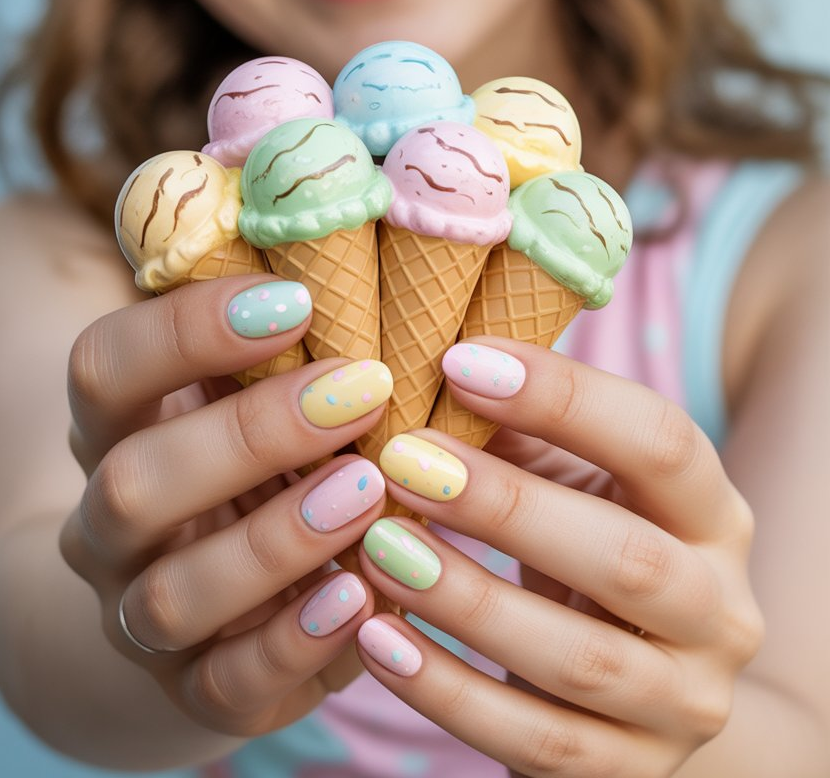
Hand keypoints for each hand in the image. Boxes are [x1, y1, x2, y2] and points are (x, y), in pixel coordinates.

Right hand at [60, 274, 392, 736]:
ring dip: (275, 541)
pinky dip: (293, 642)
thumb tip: (413, 277)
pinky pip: (225, 682)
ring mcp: (140, 612)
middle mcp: (110, 522)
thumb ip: (298, 348)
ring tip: (368, 491)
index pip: (104, 367)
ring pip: (172, 592)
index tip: (296, 301)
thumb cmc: (254, 465)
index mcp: (118, 428)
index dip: (184, 330)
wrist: (198, 611)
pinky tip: (362, 597)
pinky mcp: (194, 688)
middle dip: (248, 434)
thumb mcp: (256, 400)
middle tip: (360, 389)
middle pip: (132, 481)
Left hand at [355, 339, 762, 777]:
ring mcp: (686, 702)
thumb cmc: (583, 545)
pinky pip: (537, 741)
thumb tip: (425, 368)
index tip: (458, 361)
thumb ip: (517, 433)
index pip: (662, 443)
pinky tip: (377, 638)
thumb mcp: (571, 482)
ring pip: (581, 660)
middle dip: (506, 506)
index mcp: (712, 513)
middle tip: (401, 462)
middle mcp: (721, 609)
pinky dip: (448, 692)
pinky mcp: (632, 773)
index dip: (565, 398)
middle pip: (627, 558)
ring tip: (378, 548)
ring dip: (468, 600)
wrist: (638, 682)